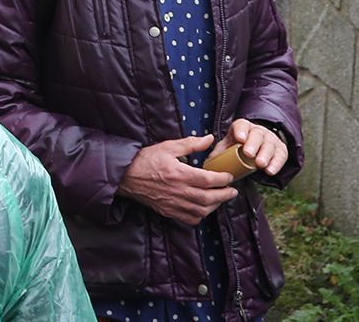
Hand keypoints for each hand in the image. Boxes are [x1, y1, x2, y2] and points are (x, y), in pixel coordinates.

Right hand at [118, 134, 237, 225]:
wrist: (125, 176)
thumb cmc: (146, 160)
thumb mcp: (168, 147)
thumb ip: (190, 144)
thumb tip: (209, 139)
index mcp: (180, 174)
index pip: (209, 179)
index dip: (223, 179)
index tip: (229, 176)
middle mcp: (179, 191)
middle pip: (209, 198)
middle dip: (225, 195)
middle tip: (232, 191)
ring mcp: (174, 203)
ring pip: (202, 210)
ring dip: (215, 206)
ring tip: (221, 199)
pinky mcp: (169, 211)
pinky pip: (190, 219)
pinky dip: (201, 216)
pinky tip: (204, 209)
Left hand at [214, 118, 289, 177]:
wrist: (258, 147)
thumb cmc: (238, 146)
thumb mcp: (227, 146)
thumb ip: (219, 152)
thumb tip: (208, 163)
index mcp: (242, 127)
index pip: (242, 125)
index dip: (241, 131)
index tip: (239, 139)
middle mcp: (258, 131)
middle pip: (257, 135)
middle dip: (253, 144)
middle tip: (249, 154)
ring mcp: (271, 139)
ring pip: (270, 145)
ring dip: (265, 155)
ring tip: (260, 164)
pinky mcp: (280, 149)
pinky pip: (281, 155)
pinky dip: (277, 163)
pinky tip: (270, 171)